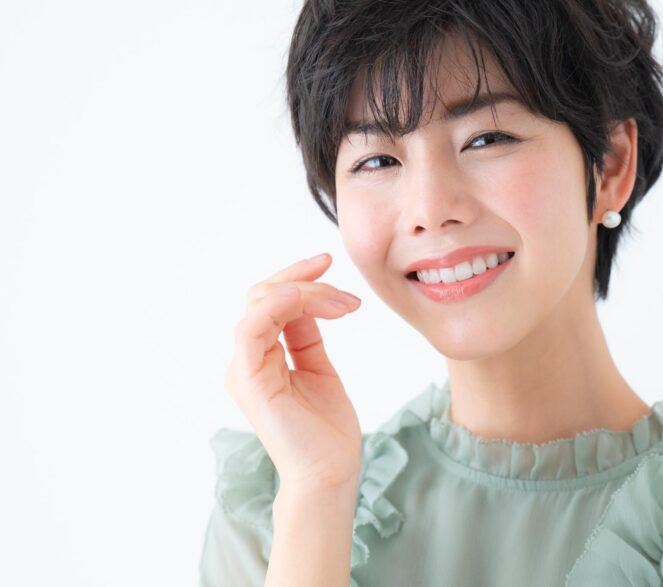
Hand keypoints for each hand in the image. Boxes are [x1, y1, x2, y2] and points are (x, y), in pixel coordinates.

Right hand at [224, 253, 362, 491]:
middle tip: (344, 290)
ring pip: (260, 303)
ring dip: (306, 293)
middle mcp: (247, 360)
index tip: (329, 263)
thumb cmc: (327, 429)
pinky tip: (312, 301)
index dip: (299, 278)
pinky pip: (252, 328)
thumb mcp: (319, 368)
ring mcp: (244, 369)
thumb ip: (307, 335)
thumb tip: (310, 299)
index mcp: (261, 356)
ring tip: (344, 304)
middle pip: (262, 295)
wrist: (330, 472)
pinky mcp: (249, 379)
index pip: (270, 301)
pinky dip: (280, 305)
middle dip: (305, 280)